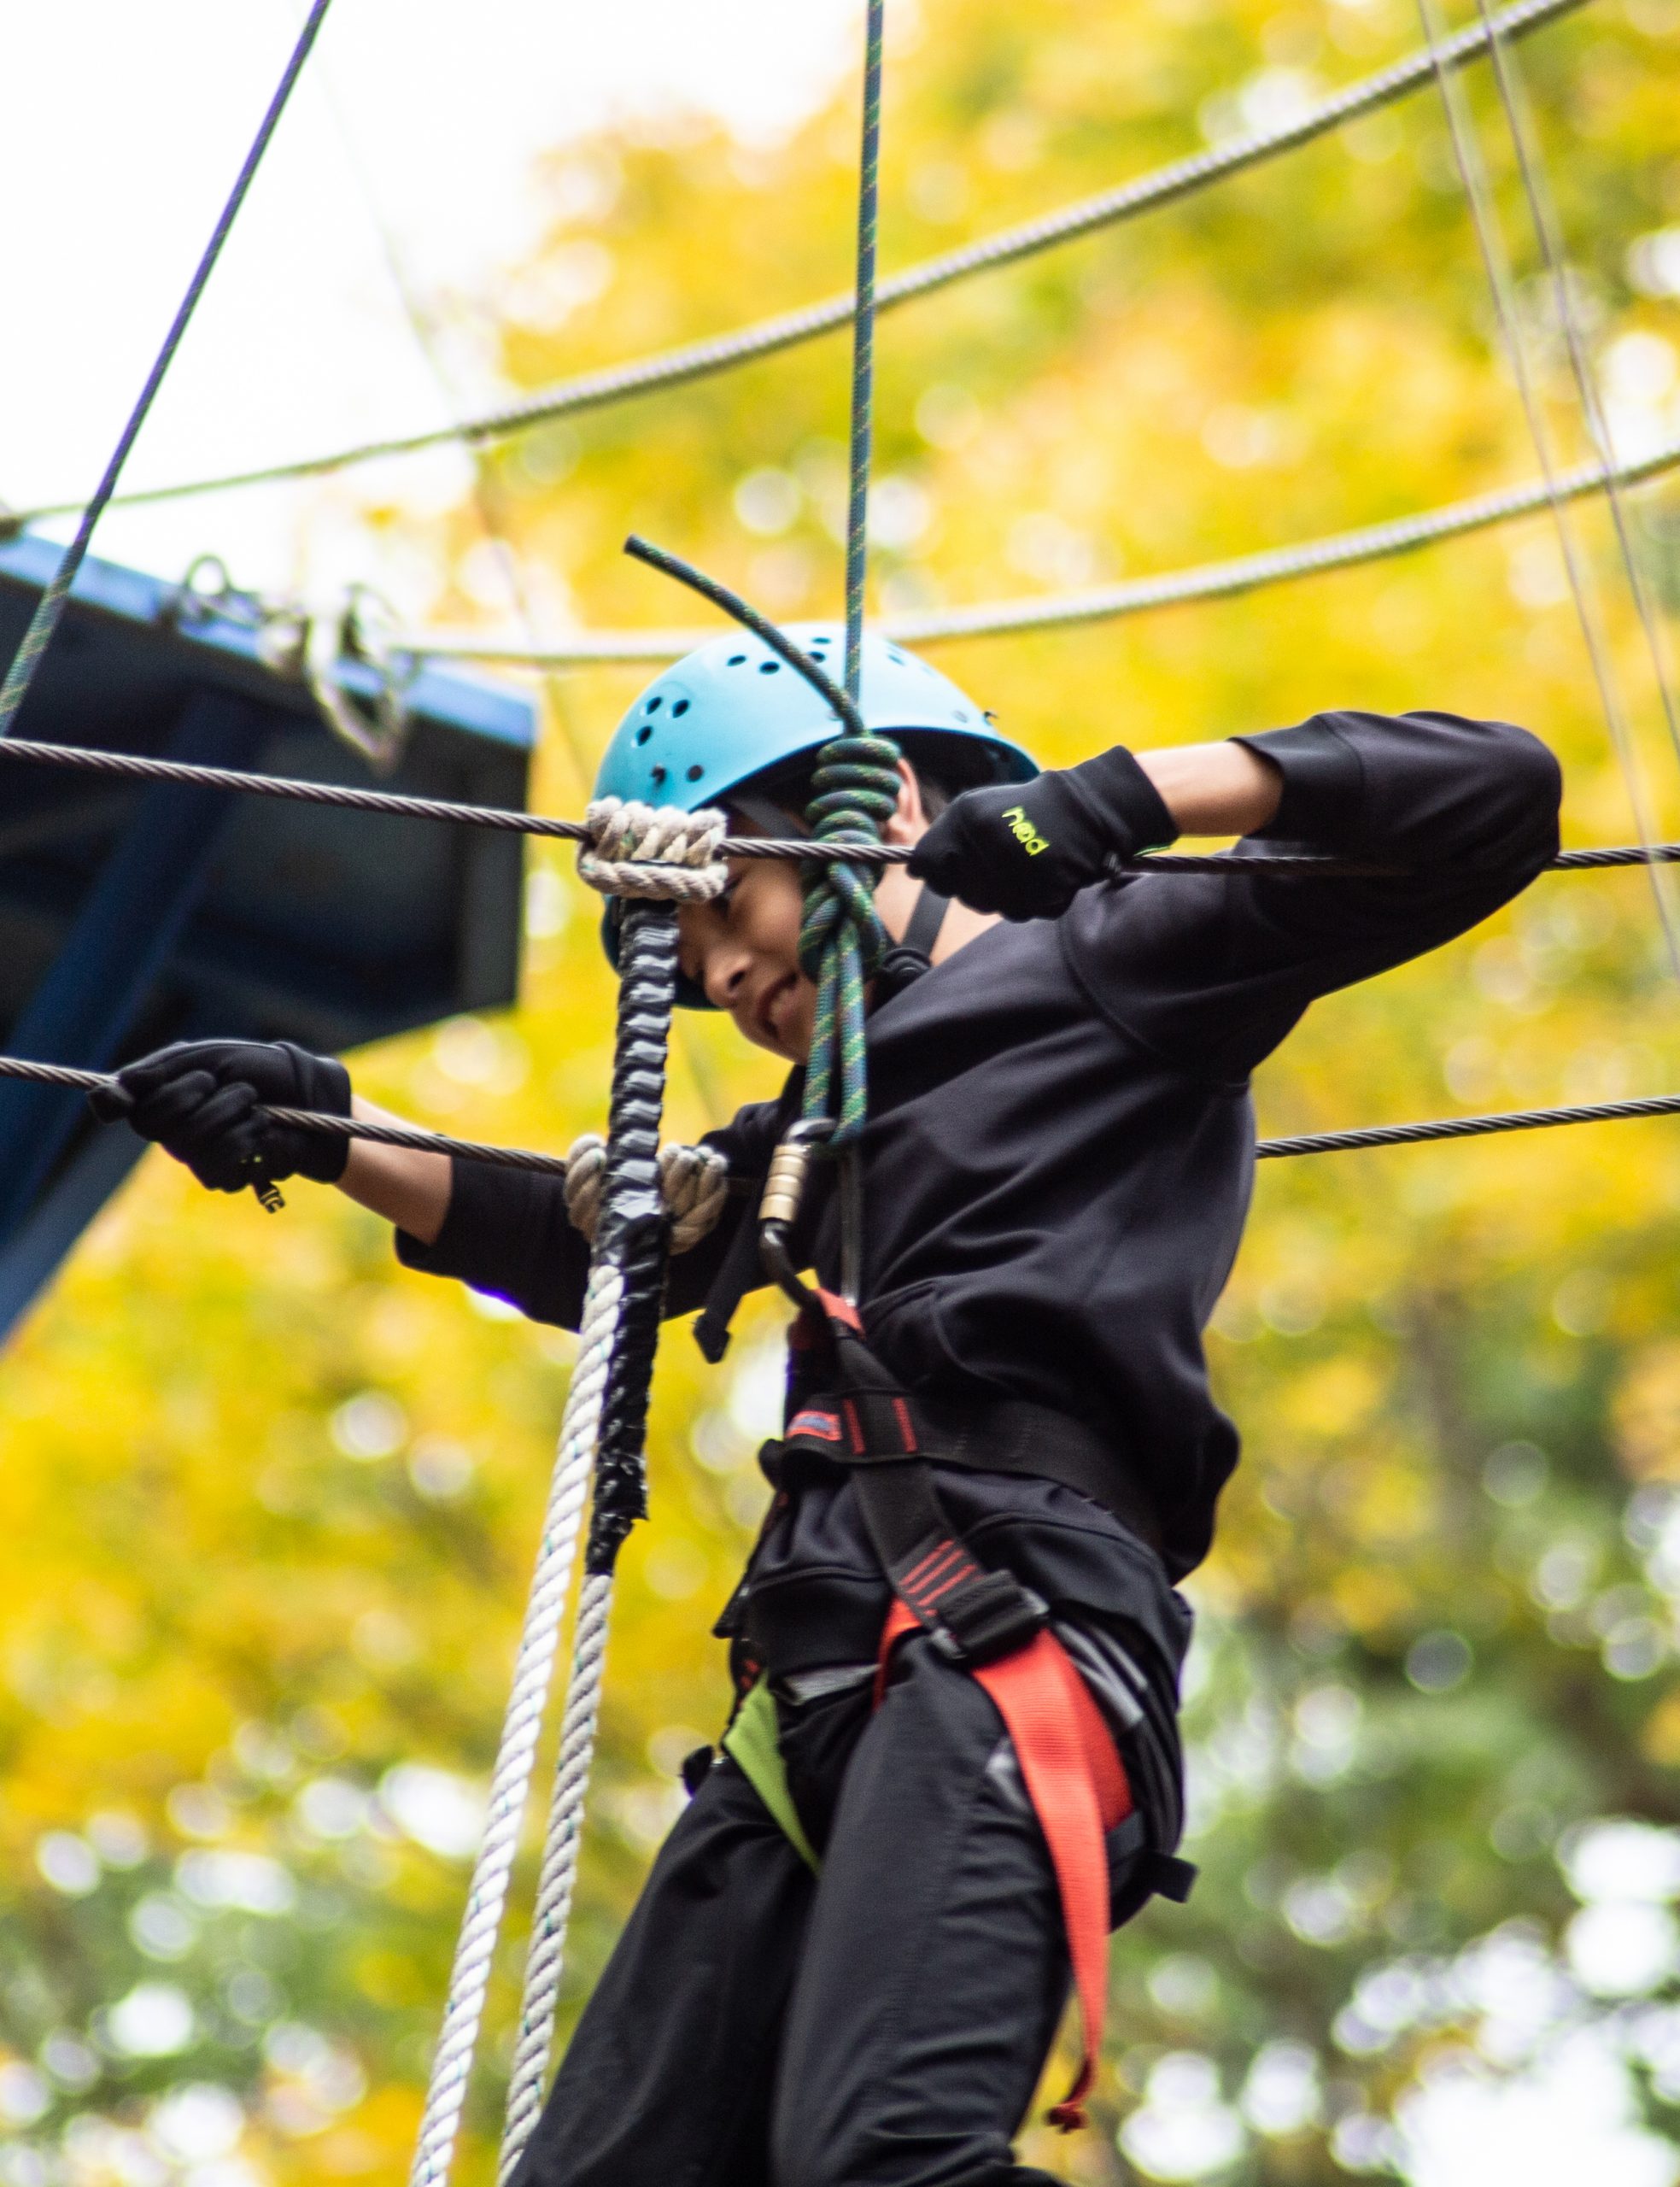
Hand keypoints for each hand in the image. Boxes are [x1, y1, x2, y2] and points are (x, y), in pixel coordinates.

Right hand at [90, 1039, 352, 1196]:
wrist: (307, 1093)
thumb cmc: (255, 1069)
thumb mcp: (204, 1056)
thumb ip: (156, 1073)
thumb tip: (104, 1097)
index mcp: (160, 1100)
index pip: (121, 1107)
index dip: (129, 1100)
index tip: (160, 1086)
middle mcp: (172, 1133)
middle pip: (153, 1125)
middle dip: (194, 1095)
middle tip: (222, 1082)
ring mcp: (198, 1158)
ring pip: (189, 1147)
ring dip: (228, 1114)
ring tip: (253, 1104)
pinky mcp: (228, 1177)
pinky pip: (219, 1167)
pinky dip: (247, 1138)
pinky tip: (263, 1127)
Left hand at [907, 746, 1176, 920]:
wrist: (1085, 810)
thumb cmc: (1024, 812)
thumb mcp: (975, 811)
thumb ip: (941, 838)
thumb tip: (913, 871)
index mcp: (968, 818)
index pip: (927, 866)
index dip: (938, 872)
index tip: (956, 865)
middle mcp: (990, 841)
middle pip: (959, 893)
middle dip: (975, 884)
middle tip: (1002, 861)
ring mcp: (1019, 866)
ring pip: (989, 906)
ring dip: (1003, 895)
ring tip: (1023, 867)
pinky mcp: (1045, 886)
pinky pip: (1022, 912)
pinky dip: (1030, 902)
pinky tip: (1042, 877)